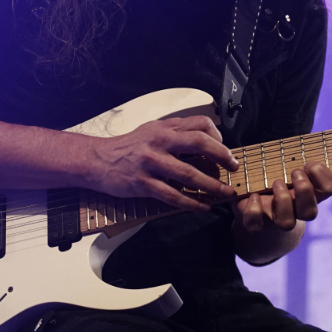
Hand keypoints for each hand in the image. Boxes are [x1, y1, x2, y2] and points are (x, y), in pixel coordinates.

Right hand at [88, 115, 238, 210]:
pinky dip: (192, 202)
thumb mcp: (152, 131)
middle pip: (200, 144)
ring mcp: (152, 163)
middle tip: (234, 168)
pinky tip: (204, 206)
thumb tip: (206, 141)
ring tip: (226, 193)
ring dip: (212, 186)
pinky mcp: (143, 184)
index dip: (218, 137)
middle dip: (222, 157)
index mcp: (165, 128)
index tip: (225, 151)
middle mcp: (160, 142)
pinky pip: (174, 195)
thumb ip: (176, 134)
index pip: (200, 125)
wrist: (98, 160)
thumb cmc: (129, 147)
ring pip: (189, 174)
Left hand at [233, 161, 331, 232]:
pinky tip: (253, 196)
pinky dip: (254, 211)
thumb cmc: (276, 177)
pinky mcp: (256, 223)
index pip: (329, 189)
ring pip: (287, 223)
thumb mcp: (286, 164)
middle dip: (305, 190)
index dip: (324, 176)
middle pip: (311, 213)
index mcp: (310, 194)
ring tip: (276, 182)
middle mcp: (297, 210)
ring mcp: (277, 219)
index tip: (309, 163)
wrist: (256, 206)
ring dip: (283, 200)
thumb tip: (293, 142)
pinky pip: (256, 225)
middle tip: (295, 172)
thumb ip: (293, 153)